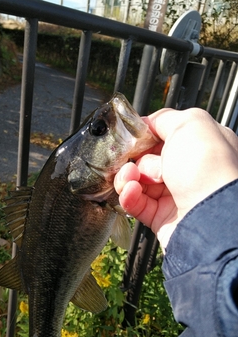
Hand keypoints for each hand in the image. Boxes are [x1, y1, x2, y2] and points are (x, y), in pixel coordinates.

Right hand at [114, 108, 237, 249]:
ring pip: (137, 181)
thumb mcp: (190, 124)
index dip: (145, 136)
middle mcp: (189, 171)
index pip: (164, 136)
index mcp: (200, 146)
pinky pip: (135, 203)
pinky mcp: (161, 217)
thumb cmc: (208, 169)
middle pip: (147, 158)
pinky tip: (131, 191)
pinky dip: (129, 196)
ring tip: (130, 177)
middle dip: (135, 157)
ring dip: (127, 177)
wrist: (209, 216)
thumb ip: (166, 118)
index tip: (132, 136)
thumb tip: (148, 123)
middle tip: (134, 159)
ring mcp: (175, 195)